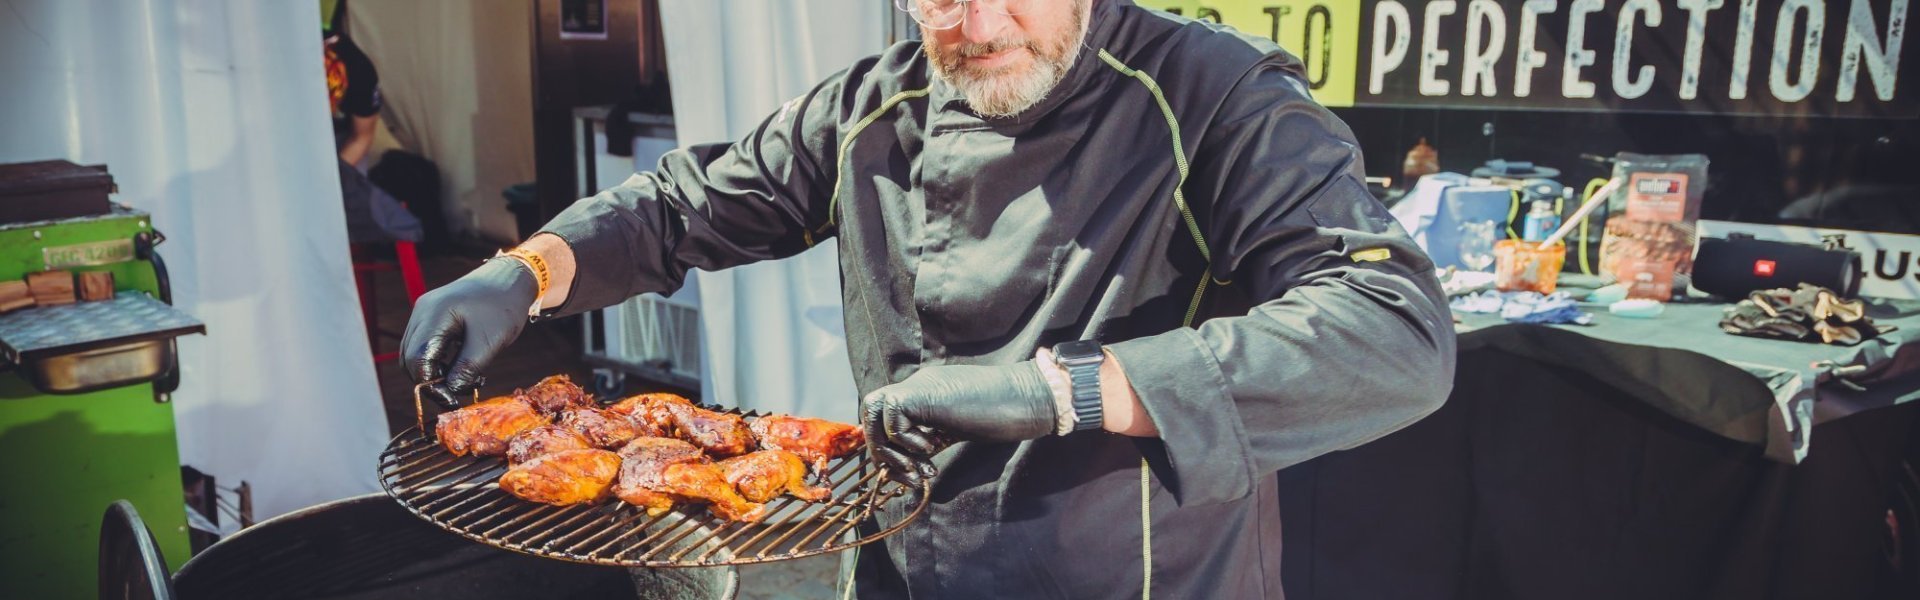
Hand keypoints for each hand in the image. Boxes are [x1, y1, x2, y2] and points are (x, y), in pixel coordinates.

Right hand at [400, 258, 538, 407]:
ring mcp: (424, 313)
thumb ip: (467, 367)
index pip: (417, 358)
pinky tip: (461, 366)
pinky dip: (437, 361)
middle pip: (410, 358)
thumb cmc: (503, 305)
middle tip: (458, 393)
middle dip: (430, 380)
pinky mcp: (432, 317)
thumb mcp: (489, 340)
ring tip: (465, 378)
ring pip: (414, 353)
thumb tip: (450, 391)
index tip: (452, 400)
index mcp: (434, 314)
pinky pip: (424, 345)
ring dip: (434, 372)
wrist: (511, 278)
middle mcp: (422, 312)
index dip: (431, 384)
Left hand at [861, 362, 1056, 487]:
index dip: (889, 449)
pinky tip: (932, 449)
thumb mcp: (957, 429)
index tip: (912, 475)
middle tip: (910, 475)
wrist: (1029, 398)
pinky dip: (907, 441)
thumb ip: (932, 439)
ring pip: (873, 412)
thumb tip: (909, 466)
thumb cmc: (1003, 415)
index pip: (886, 418)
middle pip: (871, 412)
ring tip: (919, 468)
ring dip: (890, 449)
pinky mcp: (923, 394)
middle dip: (882, 450)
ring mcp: (918, 387)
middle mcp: (916, 386)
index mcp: (923, 394)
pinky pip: (893, 418)